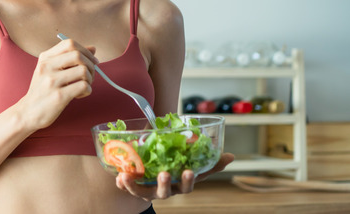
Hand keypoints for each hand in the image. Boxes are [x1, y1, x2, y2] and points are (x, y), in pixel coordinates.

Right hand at [17, 38, 98, 130]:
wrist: (27, 112)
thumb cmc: (42, 91)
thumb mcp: (50, 70)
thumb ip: (69, 58)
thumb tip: (93, 49)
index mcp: (45, 58)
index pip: (69, 43)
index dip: (85, 50)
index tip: (91, 61)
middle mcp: (47, 67)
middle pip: (78, 55)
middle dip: (90, 65)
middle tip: (90, 75)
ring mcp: (52, 81)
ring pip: (83, 71)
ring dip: (90, 79)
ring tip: (83, 86)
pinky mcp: (59, 96)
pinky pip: (83, 86)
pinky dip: (87, 90)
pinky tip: (79, 95)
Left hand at [115, 152, 234, 200]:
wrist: (150, 174)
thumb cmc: (174, 167)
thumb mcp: (190, 162)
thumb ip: (208, 160)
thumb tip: (230, 156)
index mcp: (179, 183)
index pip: (188, 185)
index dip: (189, 180)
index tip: (189, 171)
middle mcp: (165, 190)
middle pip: (166, 192)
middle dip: (165, 184)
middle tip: (164, 174)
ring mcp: (148, 191)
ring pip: (142, 192)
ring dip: (135, 185)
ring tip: (126, 175)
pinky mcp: (134, 188)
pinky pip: (127, 188)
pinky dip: (123, 184)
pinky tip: (119, 176)